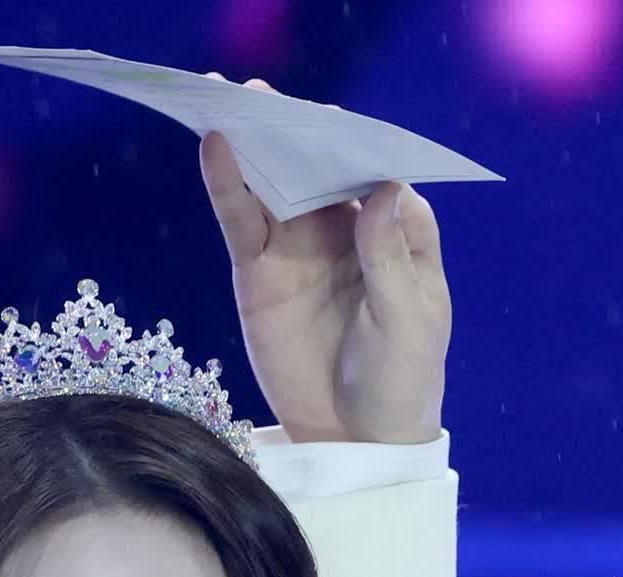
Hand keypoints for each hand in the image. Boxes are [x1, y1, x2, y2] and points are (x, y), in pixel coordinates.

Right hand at [198, 72, 451, 443]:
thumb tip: (384, 192)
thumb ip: (391, 261)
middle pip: (317, 163)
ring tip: (229, 98)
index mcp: (397, 226)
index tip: (328, 124)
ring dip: (254, 141)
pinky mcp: (260, 272)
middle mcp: (345, 223)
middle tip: (262, 91)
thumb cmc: (402, 380)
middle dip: (294, 128)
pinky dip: (227, 184)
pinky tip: (215, 147)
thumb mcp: (408, 324)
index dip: (349, 141)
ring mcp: (299, 244)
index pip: (372, 166)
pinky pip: (241, 220)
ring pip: (273, 182)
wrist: (356, 439)